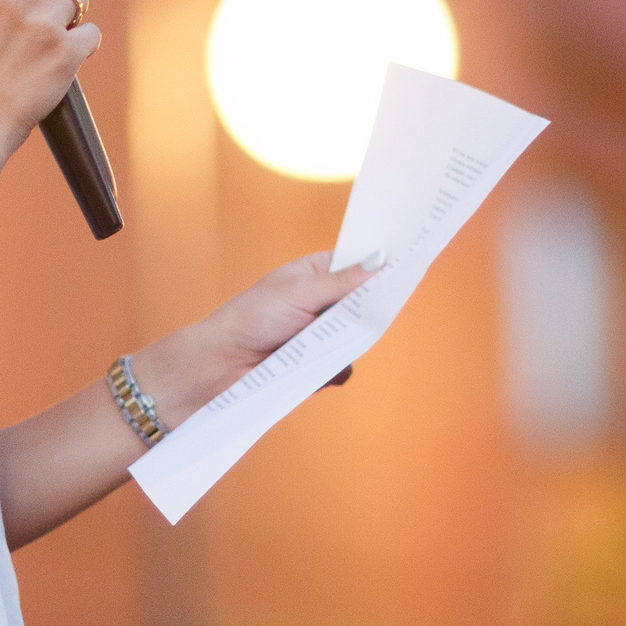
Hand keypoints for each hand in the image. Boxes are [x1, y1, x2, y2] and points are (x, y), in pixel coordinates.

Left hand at [140, 252, 375, 424]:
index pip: (358, 264)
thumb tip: (381, 258)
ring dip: (348, 340)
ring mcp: (323, 336)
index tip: (405, 257)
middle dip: (370, 306)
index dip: (380, 263)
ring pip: (360, 338)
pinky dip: (334, 367)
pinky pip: (345, 368)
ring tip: (323, 340)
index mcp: (317, 274)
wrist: (220, 365)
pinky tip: (314, 365)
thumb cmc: (250, 318)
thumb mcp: (299, 292)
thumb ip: (342, 281)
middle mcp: (324, 303)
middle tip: (382, 301)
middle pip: (366, 302)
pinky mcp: (319, 367)